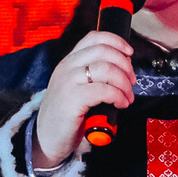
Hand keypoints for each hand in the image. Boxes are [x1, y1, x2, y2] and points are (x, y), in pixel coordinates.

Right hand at [31, 31, 136, 167]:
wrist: (46, 139)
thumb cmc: (66, 116)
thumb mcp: (76, 88)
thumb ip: (92, 75)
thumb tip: (123, 69)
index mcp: (69, 62)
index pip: (94, 37)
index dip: (116, 41)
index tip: (129, 53)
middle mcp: (67, 67)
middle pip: (104, 51)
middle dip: (125, 65)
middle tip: (131, 82)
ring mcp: (68, 82)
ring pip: (106, 69)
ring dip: (124, 82)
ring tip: (127, 96)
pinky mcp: (73, 99)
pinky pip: (104, 90)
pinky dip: (118, 96)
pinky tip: (121, 104)